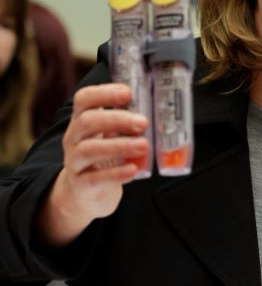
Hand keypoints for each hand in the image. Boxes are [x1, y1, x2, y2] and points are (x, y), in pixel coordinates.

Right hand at [37, 83, 149, 247]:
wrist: (85, 192)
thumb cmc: (105, 155)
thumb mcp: (112, 134)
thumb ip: (128, 122)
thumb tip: (162, 108)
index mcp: (83, 119)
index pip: (84, 98)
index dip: (104, 93)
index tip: (128, 93)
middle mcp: (74, 138)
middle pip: (87, 121)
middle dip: (117, 119)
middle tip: (143, 122)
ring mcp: (74, 161)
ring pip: (89, 149)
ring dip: (119, 146)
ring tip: (143, 146)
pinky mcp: (80, 185)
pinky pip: (94, 179)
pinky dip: (115, 173)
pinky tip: (133, 170)